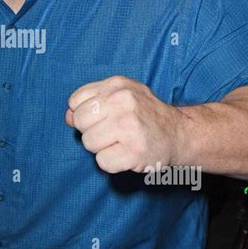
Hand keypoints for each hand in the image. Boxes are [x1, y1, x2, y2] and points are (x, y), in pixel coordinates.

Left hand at [65, 76, 182, 173]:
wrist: (180, 134)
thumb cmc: (144, 115)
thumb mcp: (121, 96)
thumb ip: (92, 101)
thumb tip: (68, 116)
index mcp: (118, 85)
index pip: (75, 101)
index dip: (84, 113)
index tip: (102, 117)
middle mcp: (124, 102)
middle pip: (79, 122)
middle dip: (91, 130)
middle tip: (112, 132)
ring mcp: (130, 127)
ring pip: (88, 143)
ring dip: (101, 148)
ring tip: (121, 142)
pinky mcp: (135, 151)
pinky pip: (102, 162)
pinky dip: (112, 163)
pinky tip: (127, 154)